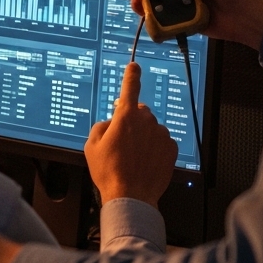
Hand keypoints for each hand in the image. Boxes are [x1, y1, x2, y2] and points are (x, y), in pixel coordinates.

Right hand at [84, 63, 176, 206]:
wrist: (131, 195)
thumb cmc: (109, 171)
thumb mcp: (91, 145)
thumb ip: (101, 126)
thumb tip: (111, 122)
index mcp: (125, 117)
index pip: (130, 88)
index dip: (131, 75)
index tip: (134, 66)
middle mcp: (146, 121)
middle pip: (139, 112)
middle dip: (131, 121)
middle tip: (121, 141)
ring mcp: (161, 135)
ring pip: (151, 128)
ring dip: (143, 136)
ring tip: (132, 157)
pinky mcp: (171, 148)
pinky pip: (161, 142)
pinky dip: (154, 148)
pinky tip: (144, 161)